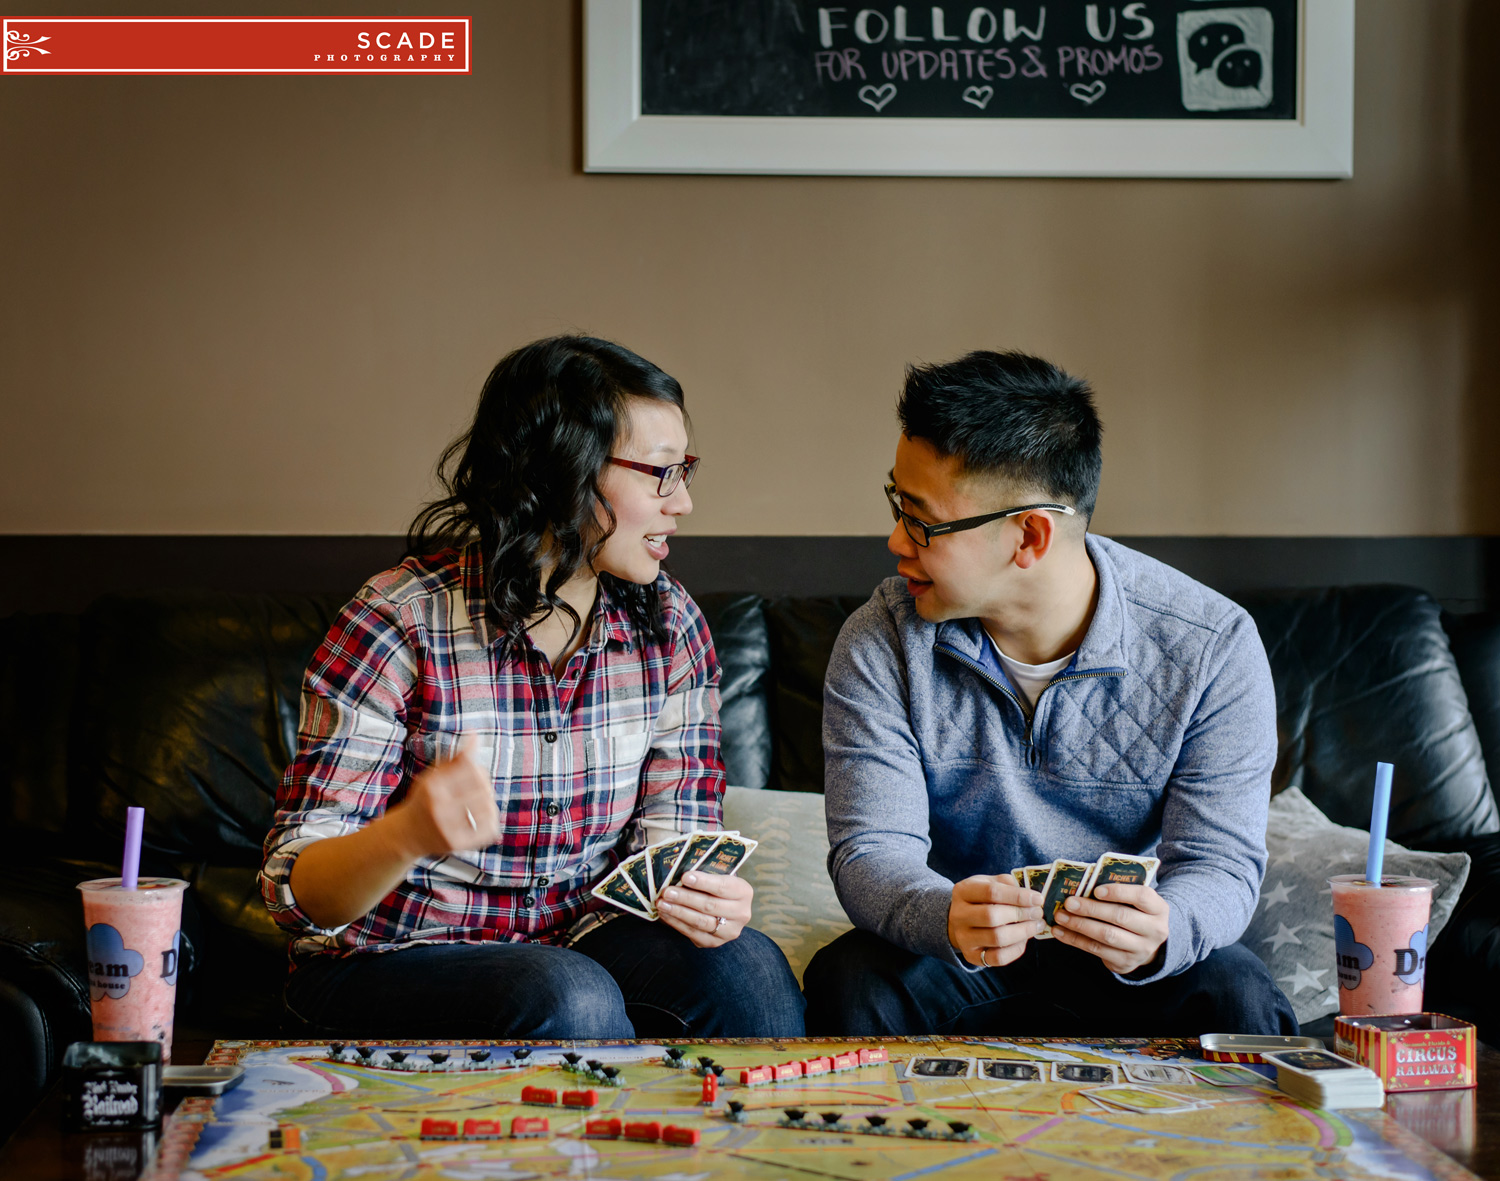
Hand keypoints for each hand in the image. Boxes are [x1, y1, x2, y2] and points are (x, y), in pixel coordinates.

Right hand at [388, 744, 499, 857]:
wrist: (407, 835)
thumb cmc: (425, 799)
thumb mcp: (434, 775)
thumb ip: (456, 757)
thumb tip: (475, 734)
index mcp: (431, 786)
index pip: (470, 767)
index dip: (478, 768)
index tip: (475, 770)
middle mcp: (437, 807)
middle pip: (482, 787)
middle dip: (485, 784)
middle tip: (481, 787)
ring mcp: (447, 827)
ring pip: (488, 807)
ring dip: (489, 802)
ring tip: (481, 802)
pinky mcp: (456, 843)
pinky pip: (489, 828)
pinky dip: (491, 820)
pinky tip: (482, 817)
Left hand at [657, 871, 752, 948]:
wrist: (726, 909)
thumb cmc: (717, 887)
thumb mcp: (718, 877)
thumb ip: (704, 875)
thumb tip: (677, 873)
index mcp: (743, 892)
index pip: (722, 887)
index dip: (702, 882)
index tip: (684, 877)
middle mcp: (741, 913)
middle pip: (709, 906)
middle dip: (685, 898)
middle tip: (667, 892)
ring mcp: (729, 931)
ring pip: (700, 922)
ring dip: (678, 912)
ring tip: (662, 903)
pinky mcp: (715, 942)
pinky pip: (693, 934)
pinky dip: (677, 924)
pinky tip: (666, 915)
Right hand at [948, 875, 1043, 968]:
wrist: (961, 921)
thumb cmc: (981, 899)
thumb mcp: (989, 883)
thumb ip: (1008, 885)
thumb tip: (1032, 897)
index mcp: (963, 891)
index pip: (991, 892)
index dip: (1018, 896)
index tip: (1038, 899)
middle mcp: (959, 915)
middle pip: (992, 916)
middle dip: (1021, 914)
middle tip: (1038, 913)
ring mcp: (963, 938)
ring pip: (997, 938)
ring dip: (1023, 932)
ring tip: (1036, 926)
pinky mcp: (972, 956)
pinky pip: (998, 957)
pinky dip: (1016, 949)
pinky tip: (1024, 940)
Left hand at [1051, 882, 1169, 974]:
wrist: (1147, 944)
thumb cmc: (1135, 913)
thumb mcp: (1136, 901)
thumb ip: (1119, 892)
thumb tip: (1083, 884)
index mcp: (1159, 909)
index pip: (1142, 897)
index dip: (1119, 892)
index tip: (1096, 889)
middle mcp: (1155, 930)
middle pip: (1120, 917)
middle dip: (1091, 909)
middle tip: (1069, 903)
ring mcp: (1141, 949)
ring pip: (1107, 936)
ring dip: (1080, 925)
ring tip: (1060, 917)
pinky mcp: (1125, 963)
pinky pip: (1097, 950)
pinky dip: (1076, 940)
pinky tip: (1061, 932)